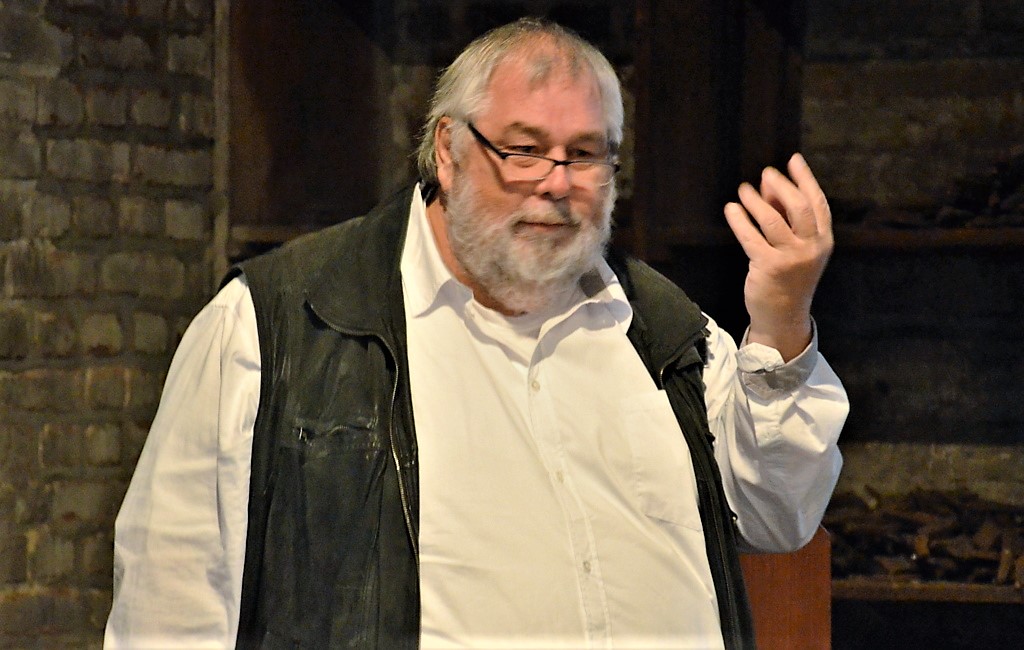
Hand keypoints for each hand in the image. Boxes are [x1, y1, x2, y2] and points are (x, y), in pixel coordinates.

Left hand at [723, 153, 832, 361]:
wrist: (783, 317)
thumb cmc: (788, 277)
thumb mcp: (796, 247)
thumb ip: (786, 217)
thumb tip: (770, 185)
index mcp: (823, 240)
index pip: (817, 203)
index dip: (805, 179)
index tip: (793, 160)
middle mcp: (811, 248)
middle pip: (798, 207)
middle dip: (781, 185)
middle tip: (766, 173)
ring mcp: (791, 258)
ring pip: (772, 220)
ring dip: (755, 200)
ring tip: (743, 190)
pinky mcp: (768, 267)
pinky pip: (750, 237)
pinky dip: (739, 220)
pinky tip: (731, 209)